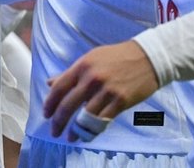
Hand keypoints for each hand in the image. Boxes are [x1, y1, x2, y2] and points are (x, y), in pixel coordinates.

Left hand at [42, 41, 160, 140]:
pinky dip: (93, 130)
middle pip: (68, 105)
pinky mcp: (120, 101)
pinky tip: (88, 134)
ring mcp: (107, 91)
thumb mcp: (91, 59)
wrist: (147, 58)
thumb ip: (70, 73)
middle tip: (54, 131)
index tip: (46, 114)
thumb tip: (49, 83)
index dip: (50, 103)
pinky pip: (103, 120)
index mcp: (82, 66)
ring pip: (85, 116)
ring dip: (76, 130)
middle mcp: (92, 78)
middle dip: (58, 121)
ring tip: (70, 136)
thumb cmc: (116, 57)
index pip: (59, 88)